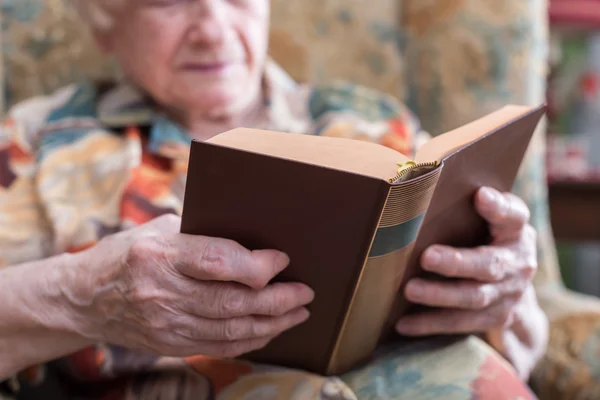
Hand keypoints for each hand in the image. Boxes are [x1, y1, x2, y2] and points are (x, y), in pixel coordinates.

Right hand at [62, 214, 313, 358]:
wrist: (84, 298)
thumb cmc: (127, 253)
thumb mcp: (159, 230)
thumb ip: (202, 236)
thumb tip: (253, 242)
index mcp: (159, 255)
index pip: (217, 262)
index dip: (256, 264)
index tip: (283, 259)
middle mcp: (162, 293)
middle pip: (231, 302)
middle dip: (277, 300)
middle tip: (305, 292)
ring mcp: (164, 325)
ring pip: (230, 331)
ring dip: (272, 324)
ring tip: (298, 312)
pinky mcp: (169, 344)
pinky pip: (218, 348)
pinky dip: (250, 341)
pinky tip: (270, 330)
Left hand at [395, 186, 538, 335]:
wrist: (514, 288)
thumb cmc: (485, 240)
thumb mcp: (486, 220)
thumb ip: (466, 207)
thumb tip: (421, 188)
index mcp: (515, 230)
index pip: (513, 214)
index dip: (498, 207)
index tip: (480, 196)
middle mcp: (519, 262)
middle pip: (488, 265)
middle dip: (456, 262)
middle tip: (426, 257)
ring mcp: (509, 295)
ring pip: (473, 298)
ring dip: (440, 295)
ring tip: (410, 290)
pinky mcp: (496, 318)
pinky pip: (461, 323)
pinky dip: (431, 324)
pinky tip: (404, 324)